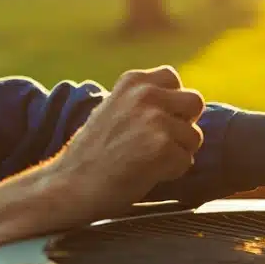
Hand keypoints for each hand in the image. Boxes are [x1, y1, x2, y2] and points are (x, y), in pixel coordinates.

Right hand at [52, 66, 205, 216]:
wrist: (70, 185)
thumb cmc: (91, 154)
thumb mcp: (112, 109)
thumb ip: (141, 102)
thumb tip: (177, 105)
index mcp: (132, 81)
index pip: (173, 78)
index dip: (170, 103)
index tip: (154, 121)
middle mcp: (145, 94)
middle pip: (194, 102)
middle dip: (183, 124)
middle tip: (158, 143)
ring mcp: (155, 120)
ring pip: (194, 137)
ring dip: (177, 153)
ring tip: (146, 161)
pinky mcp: (162, 148)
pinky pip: (186, 162)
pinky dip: (171, 173)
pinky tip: (145, 174)